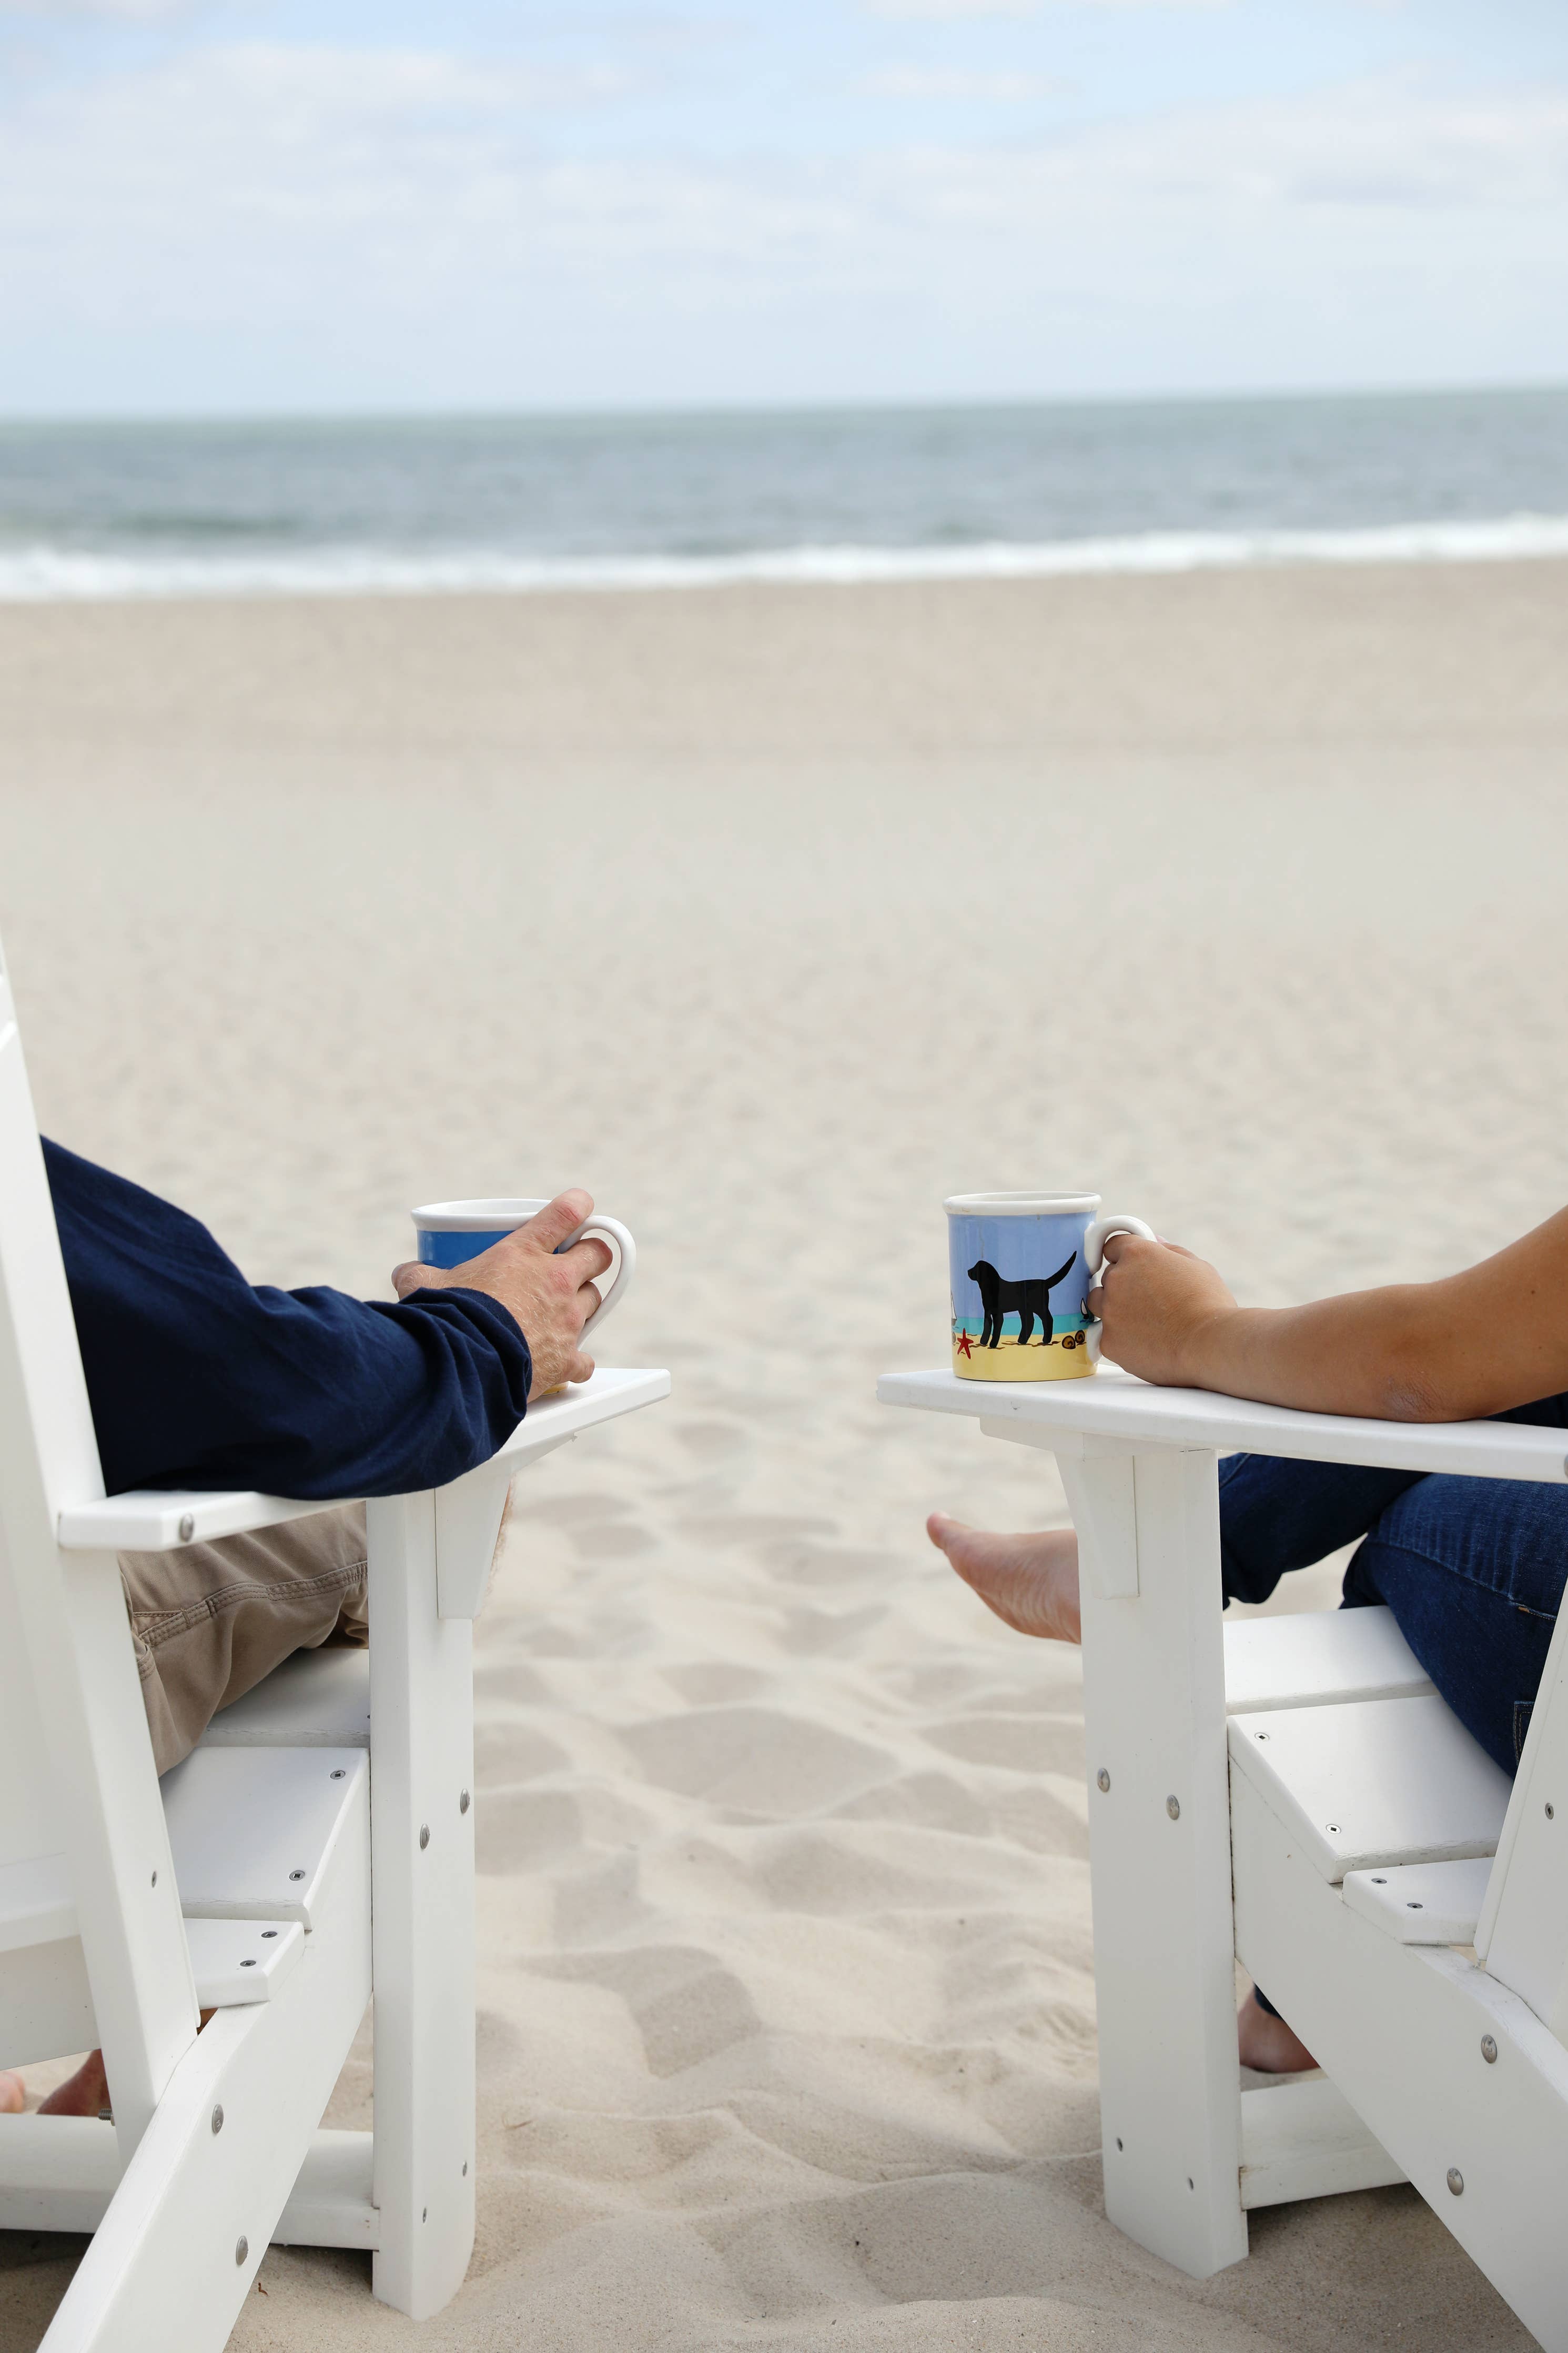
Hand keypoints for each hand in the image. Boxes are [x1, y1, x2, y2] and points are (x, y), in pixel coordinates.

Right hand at [391, 1189, 611, 1399]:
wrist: (461, 1365)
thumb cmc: (447, 1319)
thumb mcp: (425, 1285)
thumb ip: (418, 1274)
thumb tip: (404, 1273)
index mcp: (524, 1252)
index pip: (566, 1212)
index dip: (578, 1205)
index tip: (579, 1208)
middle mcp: (555, 1282)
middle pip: (598, 1255)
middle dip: (591, 1255)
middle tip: (575, 1262)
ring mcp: (566, 1321)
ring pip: (594, 1301)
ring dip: (581, 1304)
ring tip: (560, 1311)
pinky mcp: (567, 1359)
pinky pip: (585, 1358)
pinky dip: (576, 1360)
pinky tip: (563, 1361)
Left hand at [1087, 1232, 1238, 1385]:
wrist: (1210, 1346)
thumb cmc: (1210, 1304)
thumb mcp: (1197, 1267)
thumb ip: (1170, 1251)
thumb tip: (1154, 1241)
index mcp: (1137, 1254)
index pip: (1113, 1245)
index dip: (1124, 1255)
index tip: (1134, 1267)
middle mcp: (1117, 1279)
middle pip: (1109, 1277)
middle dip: (1125, 1285)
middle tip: (1153, 1301)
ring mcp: (1109, 1311)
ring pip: (1099, 1304)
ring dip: (1115, 1308)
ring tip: (1146, 1322)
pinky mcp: (1108, 1341)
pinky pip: (1105, 1335)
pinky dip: (1121, 1338)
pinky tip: (1145, 1342)